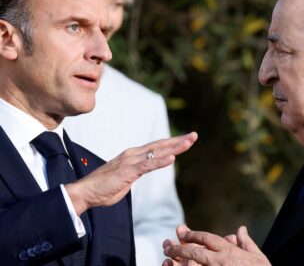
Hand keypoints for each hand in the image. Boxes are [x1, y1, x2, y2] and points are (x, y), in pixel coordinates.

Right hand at [66, 132, 197, 213]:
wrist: (85, 192)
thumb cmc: (104, 187)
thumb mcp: (125, 177)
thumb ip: (136, 171)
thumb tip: (144, 169)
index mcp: (133, 155)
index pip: (156, 147)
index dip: (172, 143)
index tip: (185, 140)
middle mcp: (133, 154)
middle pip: (160, 145)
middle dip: (178, 140)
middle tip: (194, 135)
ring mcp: (130, 161)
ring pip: (157, 151)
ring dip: (175, 147)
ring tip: (189, 142)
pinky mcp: (128, 170)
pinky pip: (147, 165)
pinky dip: (161, 160)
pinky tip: (172, 157)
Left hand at [163, 225, 270, 265]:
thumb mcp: (258, 258)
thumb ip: (246, 243)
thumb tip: (241, 229)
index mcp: (229, 252)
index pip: (207, 238)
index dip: (193, 234)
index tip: (181, 231)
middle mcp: (220, 261)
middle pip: (195, 251)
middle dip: (179, 247)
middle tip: (167, 245)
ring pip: (192, 265)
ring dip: (177, 261)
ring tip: (166, 258)